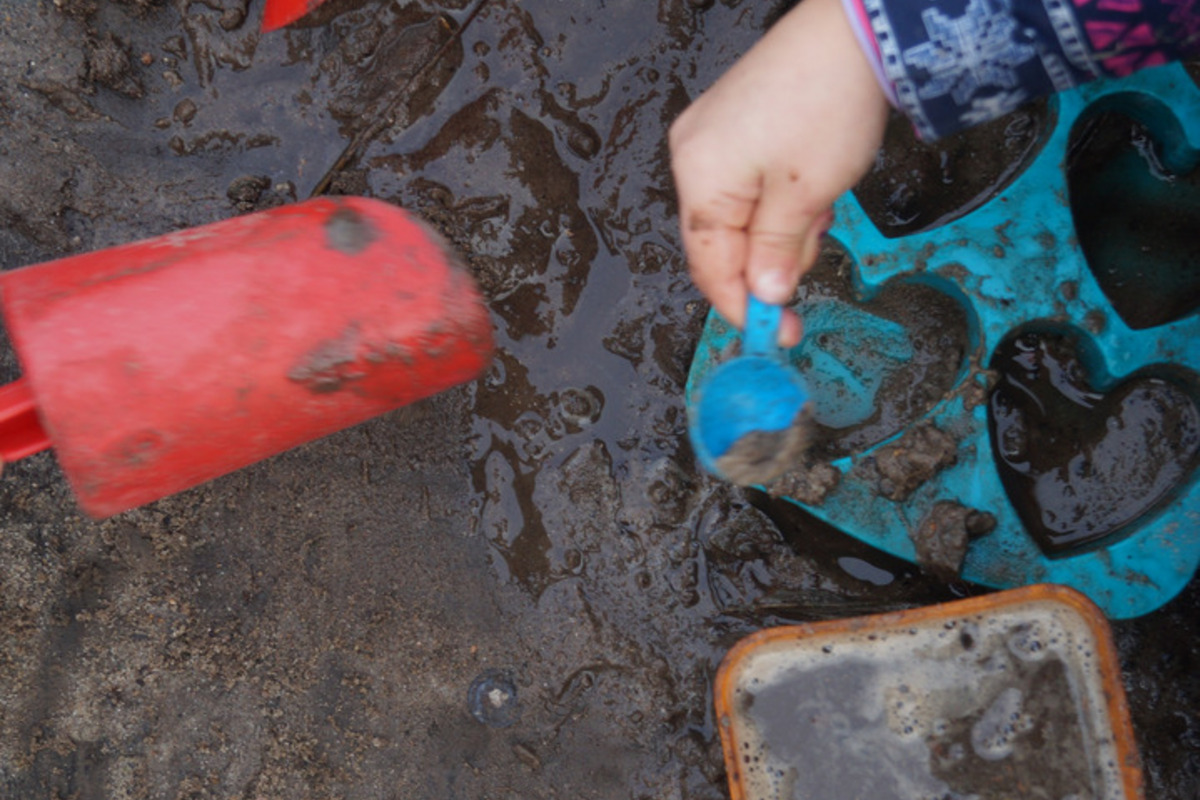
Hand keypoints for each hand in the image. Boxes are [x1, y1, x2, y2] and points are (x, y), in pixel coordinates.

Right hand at [669, 0, 888, 345]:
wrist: (850, 31)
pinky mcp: (730, 124)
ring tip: (820, 198)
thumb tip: (762, 297)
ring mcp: (708, 137)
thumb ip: (776, 253)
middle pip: (722, 242)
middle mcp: (691, 158)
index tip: (777, 332)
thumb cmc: (826, 105)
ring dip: (781, 226)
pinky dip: (778, 198)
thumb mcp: (805, 195)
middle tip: (817, 243)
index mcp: (700, 179)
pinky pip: (747, 185)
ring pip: (739, 216)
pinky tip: (809, 181)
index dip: (741, 306)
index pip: (709, 266)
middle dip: (771, 257)